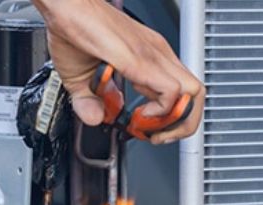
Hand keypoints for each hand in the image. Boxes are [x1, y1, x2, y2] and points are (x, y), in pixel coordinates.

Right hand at [32, 0, 204, 144]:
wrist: (65, 6)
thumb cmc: (74, 30)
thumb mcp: (79, 78)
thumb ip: (88, 101)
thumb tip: (95, 118)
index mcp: (151, 56)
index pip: (184, 91)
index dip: (172, 117)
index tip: (148, 128)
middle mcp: (157, 54)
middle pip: (197, 93)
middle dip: (182, 123)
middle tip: (157, 133)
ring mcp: (153, 55)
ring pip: (193, 93)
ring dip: (175, 121)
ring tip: (149, 126)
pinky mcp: (141, 60)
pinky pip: (169, 91)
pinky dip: (160, 112)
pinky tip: (139, 113)